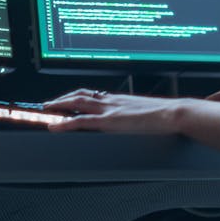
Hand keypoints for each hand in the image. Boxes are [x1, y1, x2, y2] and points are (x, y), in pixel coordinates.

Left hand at [42, 89, 182, 133]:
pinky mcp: (109, 121)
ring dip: (58, 106)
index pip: (91, 94)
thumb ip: (133, 115)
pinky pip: (81, 121)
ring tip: (46, 111)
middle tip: (47, 104)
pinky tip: (55, 126)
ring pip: (76, 103)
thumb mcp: (143, 112)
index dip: (75, 96)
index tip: (64, 99)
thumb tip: (131, 121)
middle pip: (79, 95)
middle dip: (61, 99)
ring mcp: (108, 109)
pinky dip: (65, 123)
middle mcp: (110, 100)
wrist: (173, 113)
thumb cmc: (163, 114)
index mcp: (118, 98)